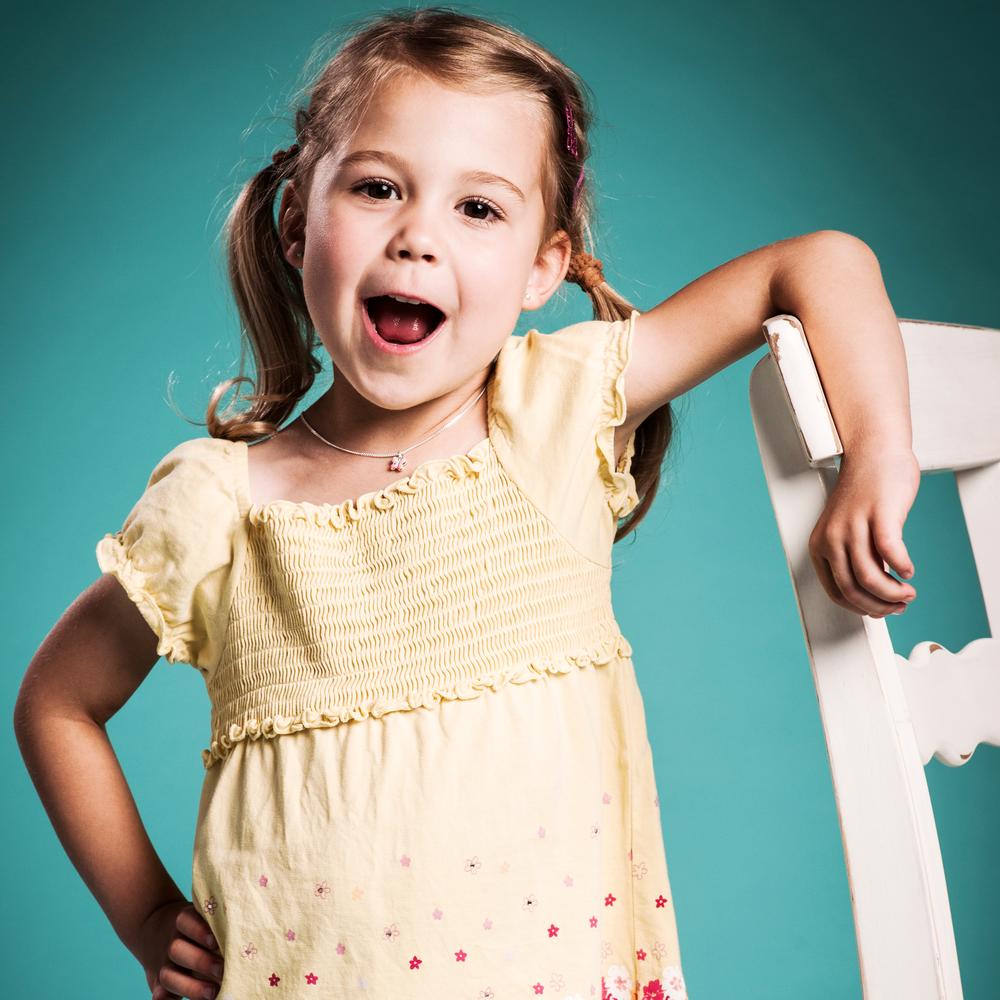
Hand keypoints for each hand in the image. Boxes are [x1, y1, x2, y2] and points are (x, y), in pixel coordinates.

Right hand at [136, 898, 223, 999]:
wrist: (156, 928)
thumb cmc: (198, 925)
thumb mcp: (204, 916)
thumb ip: (219, 924)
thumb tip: (246, 934)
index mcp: (183, 921)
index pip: (186, 921)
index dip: (199, 931)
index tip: (215, 942)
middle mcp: (171, 942)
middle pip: (177, 950)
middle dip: (200, 962)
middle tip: (222, 970)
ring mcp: (163, 963)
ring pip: (168, 974)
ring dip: (190, 986)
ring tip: (213, 992)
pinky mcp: (159, 982)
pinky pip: (158, 993)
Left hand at [808, 447, 919, 617]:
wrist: (873, 454)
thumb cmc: (866, 495)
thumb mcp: (849, 532)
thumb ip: (856, 559)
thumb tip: (874, 596)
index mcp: (819, 545)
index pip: (836, 592)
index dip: (861, 608)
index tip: (880, 611)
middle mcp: (831, 538)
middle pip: (852, 589)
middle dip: (879, 606)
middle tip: (900, 606)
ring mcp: (853, 525)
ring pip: (869, 577)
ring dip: (892, 594)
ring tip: (907, 594)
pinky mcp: (878, 514)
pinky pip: (888, 551)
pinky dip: (900, 567)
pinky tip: (908, 571)